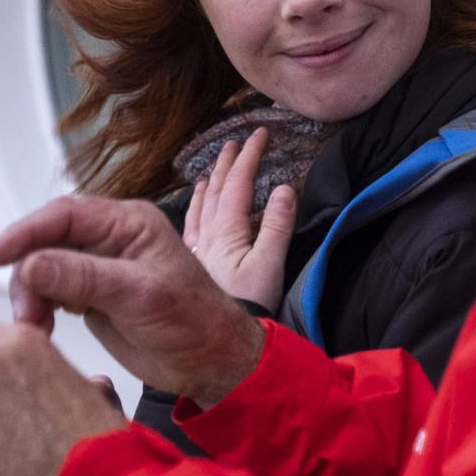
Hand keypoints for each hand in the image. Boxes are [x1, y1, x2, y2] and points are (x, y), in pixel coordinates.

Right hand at [0, 196, 266, 407]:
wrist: (210, 361)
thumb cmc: (194, 321)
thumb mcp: (140, 296)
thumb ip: (85, 278)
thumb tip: (31, 264)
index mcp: (129, 223)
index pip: (65, 215)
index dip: (26, 232)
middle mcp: (111, 238)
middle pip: (46, 241)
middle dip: (27, 273)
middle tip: (27, 314)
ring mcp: (99, 267)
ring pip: (42, 267)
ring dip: (30, 295)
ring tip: (38, 328)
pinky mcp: (91, 295)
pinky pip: (50, 291)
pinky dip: (39, 308)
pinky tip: (45, 328)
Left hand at [184, 128, 297, 308]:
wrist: (219, 342)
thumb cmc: (248, 306)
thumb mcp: (270, 266)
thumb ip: (277, 226)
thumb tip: (285, 189)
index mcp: (227, 231)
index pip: (238, 183)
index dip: (249, 156)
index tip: (260, 133)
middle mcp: (207, 235)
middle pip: (216, 190)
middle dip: (228, 163)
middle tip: (236, 142)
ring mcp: (197, 250)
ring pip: (200, 206)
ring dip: (209, 183)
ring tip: (212, 170)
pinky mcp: (192, 265)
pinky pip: (190, 227)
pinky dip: (194, 209)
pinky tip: (193, 209)